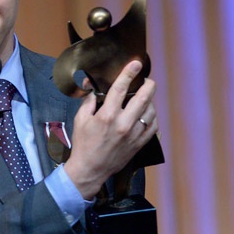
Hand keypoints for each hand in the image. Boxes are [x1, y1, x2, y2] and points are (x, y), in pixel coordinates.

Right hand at [64, 60, 158, 198]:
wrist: (90, 169)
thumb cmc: (83, 144)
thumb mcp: (80, 120)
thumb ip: (89, 102)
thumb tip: (94, 88)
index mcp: (107, 115)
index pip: (121, 88)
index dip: (129, 73)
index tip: (136, 63)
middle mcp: (123, 123)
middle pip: (143, 97)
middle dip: (148, 85)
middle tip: (147, 80)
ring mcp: (134, 134)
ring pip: (151, 111)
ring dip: (150, 101)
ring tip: (145, 98)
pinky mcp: (139, 143)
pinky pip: (153, 126)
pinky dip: (152, 117)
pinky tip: (147, 114)